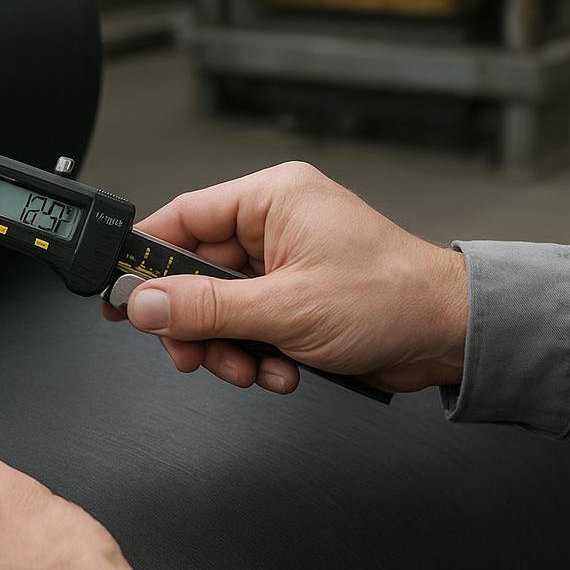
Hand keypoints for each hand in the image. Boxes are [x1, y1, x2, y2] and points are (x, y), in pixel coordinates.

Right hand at [108, 161, 467, 394]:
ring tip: (252, 369)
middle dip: (194, 323)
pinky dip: (255, 355)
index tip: (119, 294)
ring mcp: (285, 264)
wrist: (451, 336)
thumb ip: (205, 307)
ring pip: (219, 308)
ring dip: (228, 348)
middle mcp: (275, 225)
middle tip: (190, 353)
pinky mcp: (295, 299)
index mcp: (271, 198)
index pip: (183, 218)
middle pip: (195, 273)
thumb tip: (144, 302)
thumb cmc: (394, 299)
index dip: (145, 259)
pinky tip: (280, 370)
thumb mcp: (285, 307)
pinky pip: (248, 326)